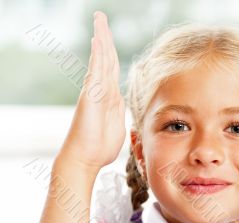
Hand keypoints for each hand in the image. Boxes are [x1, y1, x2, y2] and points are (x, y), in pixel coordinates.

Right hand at [57, 11, 125, 170]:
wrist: (87, 158)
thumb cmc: (101, 147)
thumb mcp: (117, 125)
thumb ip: (119, 110)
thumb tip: (122, 102)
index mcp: (110, 97)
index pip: (112, 69)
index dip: (113, 53)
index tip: (111, 39)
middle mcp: (102, 91)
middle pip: (106, 59)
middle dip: (105, 38)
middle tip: (102, 18)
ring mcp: (96, 93)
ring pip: (101, 61)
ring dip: (102, 39)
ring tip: (100, 20)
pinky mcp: (91, 98)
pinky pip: (96, 73)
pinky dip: (98, 56)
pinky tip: (99, 40)